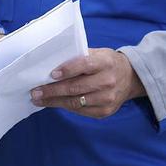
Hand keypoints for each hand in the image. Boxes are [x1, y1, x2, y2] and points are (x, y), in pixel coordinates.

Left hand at [29, 49, 145, 118]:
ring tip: (39, 99)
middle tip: (35, 91)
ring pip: (76, 102)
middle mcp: (108, 81)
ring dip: (55, 101)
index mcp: (105, 62)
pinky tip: (54, 103)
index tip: (51, 74)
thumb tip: (52, 63)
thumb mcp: (98, 53)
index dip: (67, 70)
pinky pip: (81, 111)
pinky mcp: (105, 111)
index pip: (84, 65)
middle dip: (52, 90)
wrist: (130, 78)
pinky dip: (66, 107)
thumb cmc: (107, 63)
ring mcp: (107, 98)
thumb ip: (79, 57)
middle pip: (76, 87)